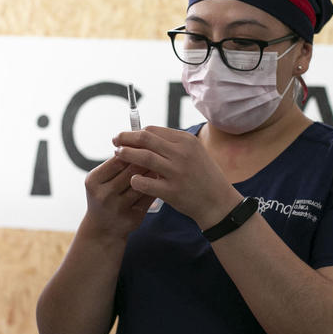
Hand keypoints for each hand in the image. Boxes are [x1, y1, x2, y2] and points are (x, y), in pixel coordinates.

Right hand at [81, 153, 155, 239]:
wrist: (102, 229)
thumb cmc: (104, 196)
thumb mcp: (100, 180)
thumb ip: (115, 164)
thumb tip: (138, 141)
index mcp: (94, 181)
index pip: (118, 160)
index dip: (133, 151)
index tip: (144, 146)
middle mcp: (104, 195)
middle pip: (131, 171)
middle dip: (146, 161)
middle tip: (159, 153)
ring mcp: (118, 208)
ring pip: (142, 184)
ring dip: (153, 173)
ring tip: (161, 165)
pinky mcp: (132, 218)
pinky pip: (148, 198)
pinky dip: (156, 188)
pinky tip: (161, 182)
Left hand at [112, 126, 238, 228]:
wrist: (218, 202)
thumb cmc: (203, 176)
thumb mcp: (194, 152)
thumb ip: (172, 144)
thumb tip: (145, 135)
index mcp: (186, 141)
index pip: (153, 130)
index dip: (135, 132)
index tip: (125, 136)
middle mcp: (181, 154)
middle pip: (145, 139)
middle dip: (126, 138)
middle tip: (114, 141)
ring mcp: (176, 172)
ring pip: (143, 158)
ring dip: (126, 154)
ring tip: (117, 154)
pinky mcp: (171, 191)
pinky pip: (145, 183)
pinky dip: (135, 180)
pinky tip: (131, 181)